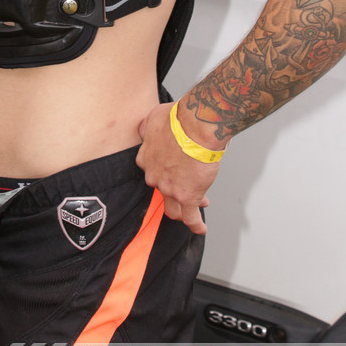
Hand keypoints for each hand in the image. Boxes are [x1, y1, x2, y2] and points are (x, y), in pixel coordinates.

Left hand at [136, 101, 221, 234]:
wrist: (196, 126)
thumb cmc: (179, 119)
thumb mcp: (154, 118)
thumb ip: (148, 128)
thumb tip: (145, 131)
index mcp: (146, 159)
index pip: (152, 171)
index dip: (163, 172)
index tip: (172, 170)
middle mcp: (154, 176)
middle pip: (162, 189)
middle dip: (174, 189)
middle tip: (186, 185)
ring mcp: (169, 189)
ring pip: (172, 208)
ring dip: (180, 210)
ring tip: (189, 210)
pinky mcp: (188, 196)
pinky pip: (190, 217)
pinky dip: (195, 224)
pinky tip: (199, 228)